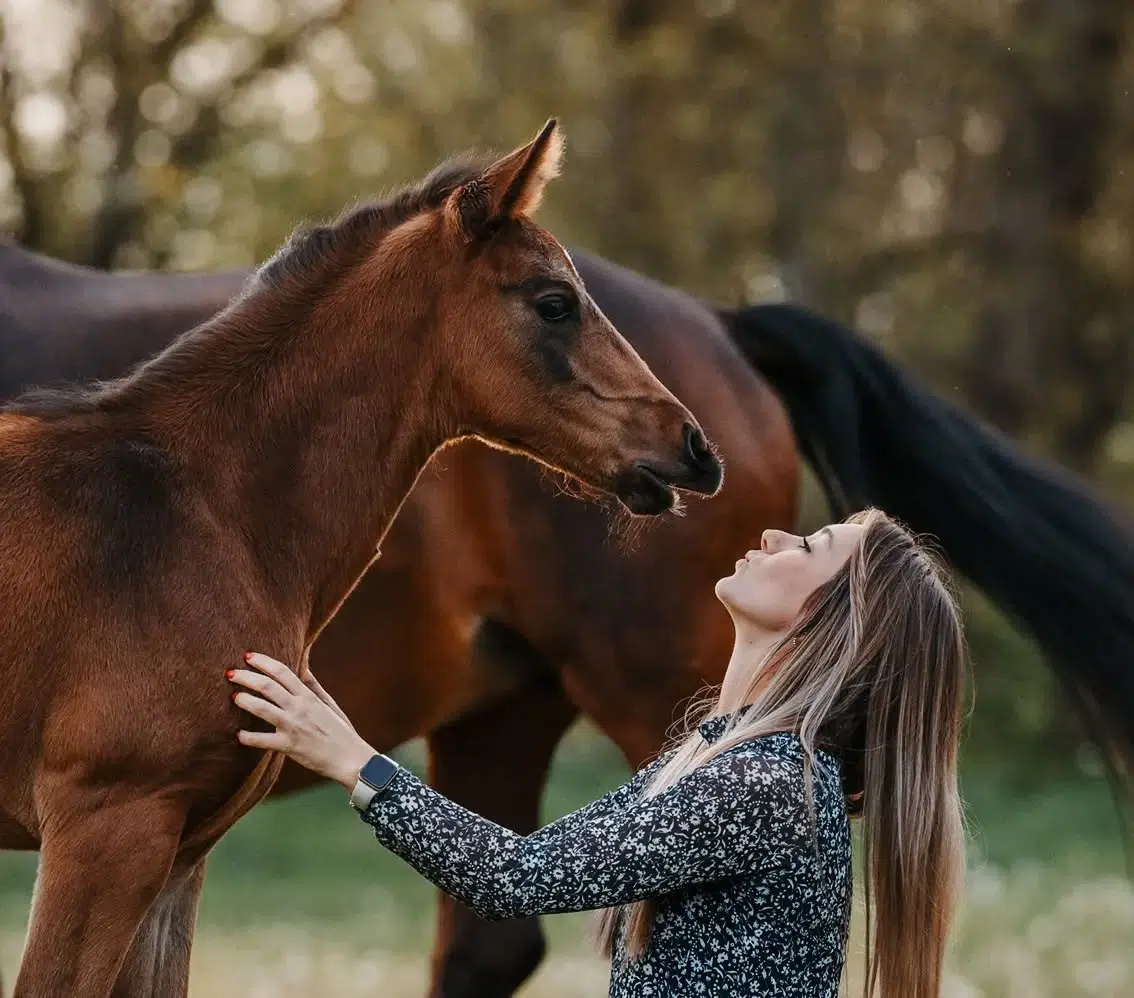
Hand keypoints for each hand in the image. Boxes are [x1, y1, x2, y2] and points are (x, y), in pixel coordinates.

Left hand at [227, 652, 375, 792]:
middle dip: (246, 677)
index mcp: (308, 696)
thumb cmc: (339, 730)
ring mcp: (294, 726)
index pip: (283, 671)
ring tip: (233, 696)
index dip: (263, 661)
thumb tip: (302, 664)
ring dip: (245, 700)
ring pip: (263, 708)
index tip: (248, 656)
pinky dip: (248, 737)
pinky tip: (238, 734)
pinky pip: (263, 741)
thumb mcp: (328, 703)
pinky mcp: (289, 746)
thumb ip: (312, 685)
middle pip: (268, 686)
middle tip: (230, 673)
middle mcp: (300, 708)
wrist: (349, 758)